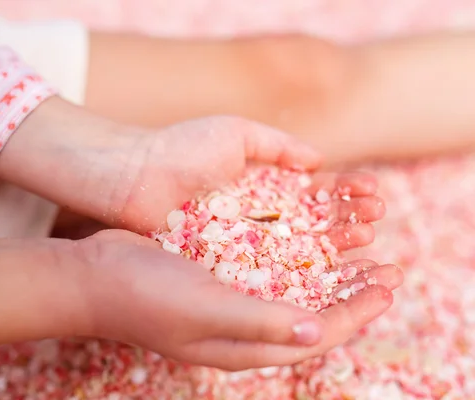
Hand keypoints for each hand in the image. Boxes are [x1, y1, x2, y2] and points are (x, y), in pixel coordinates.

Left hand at [0, 98, 382, 249]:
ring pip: (296, 251)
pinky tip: (326, 274)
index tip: (373, 194)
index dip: (345, 195)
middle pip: (311, 226)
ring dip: (332, 250)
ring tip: (365, 246)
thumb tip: (319, 161)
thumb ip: (278, 145)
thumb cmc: (180, 149)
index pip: (313, 193)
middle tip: (377, 226)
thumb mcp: (235, 132)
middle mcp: (255, 217)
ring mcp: (240, 244)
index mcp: (260, 184)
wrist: (132, 177)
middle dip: (346, 224)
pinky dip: (297, 273)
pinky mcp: (223, 266)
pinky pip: (266, 272)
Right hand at [0, 230, 401, 369]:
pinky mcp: (216, 277)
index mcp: (243, 344)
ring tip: (355, 244)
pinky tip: (304, 232)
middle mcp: (241, 327)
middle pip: (311, 313)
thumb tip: (317, 332)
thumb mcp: (204, 310)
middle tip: (385, 264)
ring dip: (327, 269)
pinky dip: (292, 253)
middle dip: (351, 292)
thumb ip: (260, 323)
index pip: (316, 335)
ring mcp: (228, 302)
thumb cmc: (145, 295)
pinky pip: (266, 268)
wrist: (94, 276)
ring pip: (292, 288)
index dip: (356, 312)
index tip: (387, 283)